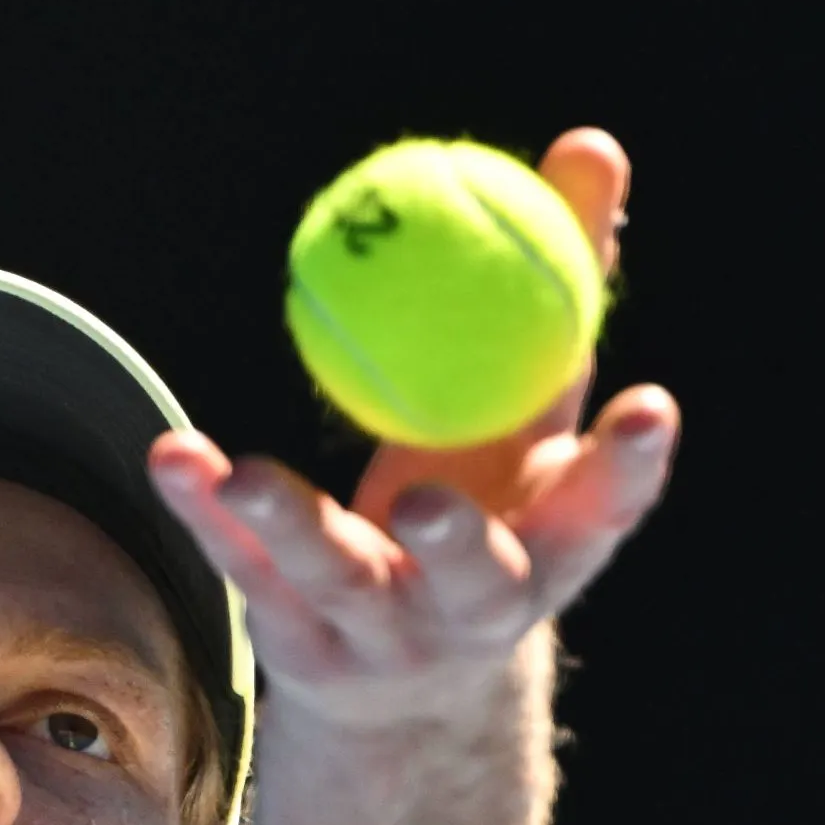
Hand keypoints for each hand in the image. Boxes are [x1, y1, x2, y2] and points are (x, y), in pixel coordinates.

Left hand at [146, 127, 678, 733]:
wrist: (407, 677)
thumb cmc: (491, 501)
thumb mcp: (530, 412)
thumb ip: (560, 291)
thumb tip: (592, 148)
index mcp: (553, 549)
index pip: (603, 512)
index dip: (627, 467)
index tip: (649, 405)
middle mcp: (476, 606)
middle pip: (475, 579)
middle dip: (458, 546)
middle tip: (429, 502)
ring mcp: (384, 634)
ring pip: (338, 579)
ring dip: (292, 525)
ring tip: (245, 473)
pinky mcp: (300, 644)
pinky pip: (246, 568)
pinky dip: (207, 511)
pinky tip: (175, 457)